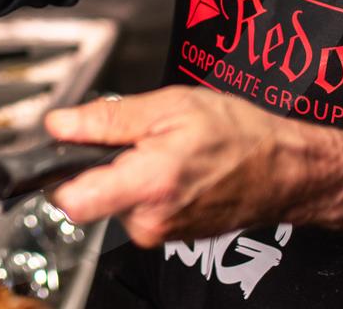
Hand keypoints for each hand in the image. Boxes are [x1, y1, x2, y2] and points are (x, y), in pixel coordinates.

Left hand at [42, 87, 307, 247]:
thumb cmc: (237, 135)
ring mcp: (159, 233)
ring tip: (165, 150)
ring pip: (114, 199)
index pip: (73, 202)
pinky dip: (146, 186)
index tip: (62, 155)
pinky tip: (175, 168)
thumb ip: (107, 119)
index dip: (57, 175)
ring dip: (128, 173)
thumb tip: (60, 125)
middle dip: (104, 162)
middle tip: (140, 138)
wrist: (284, 169)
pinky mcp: (167, 236)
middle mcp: (150, 220)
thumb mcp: (169, 106)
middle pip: (90, 193)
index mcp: (147, 184)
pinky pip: (137, 207)